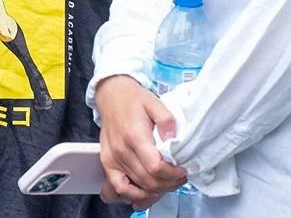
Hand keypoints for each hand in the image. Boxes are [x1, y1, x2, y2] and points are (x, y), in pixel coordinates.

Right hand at [94, 76, 187, 205]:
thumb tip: (173, 139)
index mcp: (135, 136)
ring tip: (168, 182)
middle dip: (169, 184)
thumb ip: (166, 121)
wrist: (111, 96)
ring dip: (157, 189)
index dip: (173, 175)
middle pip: (149, 181)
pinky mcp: (107, 163)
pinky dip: (134, 194)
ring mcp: (113, 159)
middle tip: (180, 177)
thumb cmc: (134, 100)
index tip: (183, 171)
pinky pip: (119, 187)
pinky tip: (147, 191)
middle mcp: (122, 151)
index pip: (155, 168)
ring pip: (138, 186)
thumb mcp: (155, 103)